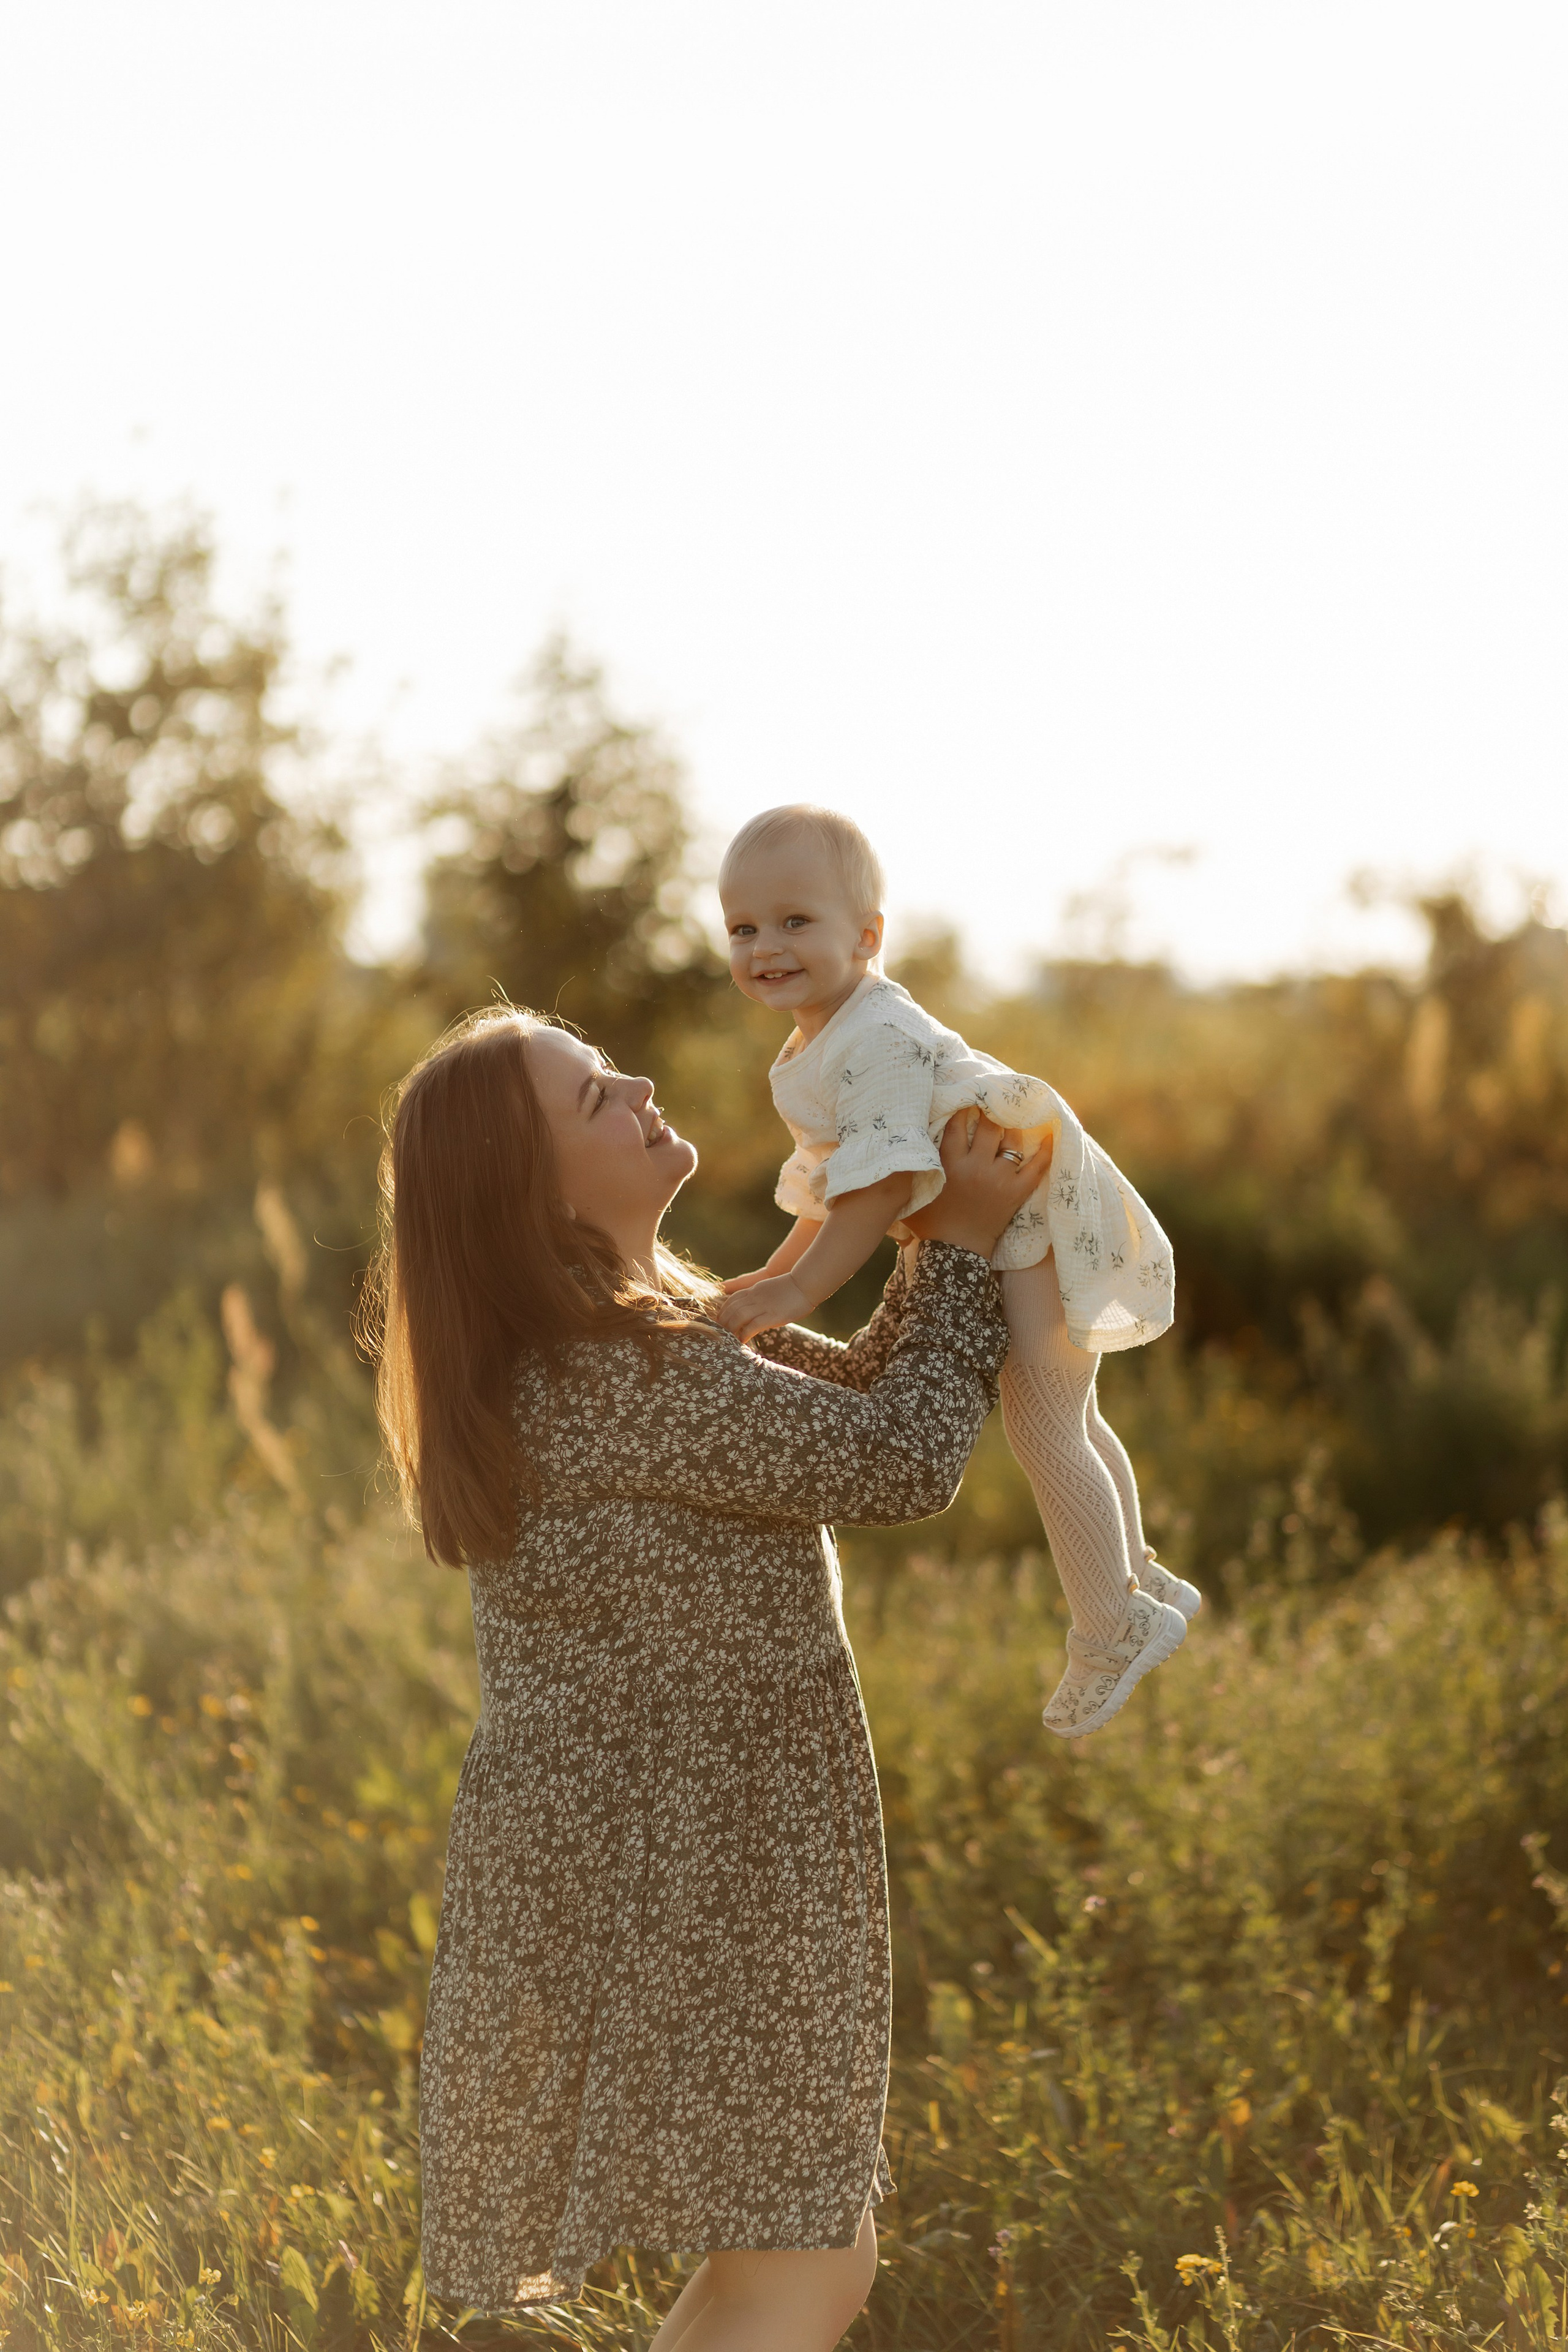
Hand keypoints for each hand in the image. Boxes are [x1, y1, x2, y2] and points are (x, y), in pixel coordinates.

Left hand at [715, 1272, 810, 1342]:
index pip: (732, 1299)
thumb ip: (761, 1297)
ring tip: (728, 1339)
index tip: (720, 1320)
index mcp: (755, 1290)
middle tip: (720, 1333)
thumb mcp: (771, 1290)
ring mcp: (763, 1306)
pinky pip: (752, 1326)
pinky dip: (744, 1334)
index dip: (723, 1310)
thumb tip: (757, 1308)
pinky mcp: (772, 1316)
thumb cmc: (793, 1289)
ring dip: (731, 1329)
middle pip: (731, 1309)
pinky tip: (741, 1342)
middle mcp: (756, 1297)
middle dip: (723, 1321)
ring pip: (738, 1317)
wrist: (806, 1284)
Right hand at [902, 1114, 1051, 1258]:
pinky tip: (1050, 1135)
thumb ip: (911, 1167)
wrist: (954, 1253)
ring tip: (1013, 1118)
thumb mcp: (912, 1192)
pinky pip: (1036, 1167)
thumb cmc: (929, 1222)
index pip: (958, 1125)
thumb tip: (904, 1145)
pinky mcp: (1016, 1192)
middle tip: (993, 1103)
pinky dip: (1045, 1151)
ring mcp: (999, 1179)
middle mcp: (976, 1167)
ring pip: (1012, 1141)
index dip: (963, 1109)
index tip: (968, 1101)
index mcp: (949, 1163)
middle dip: (990, 1111)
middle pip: (988, 1127)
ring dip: (1013, 1127)